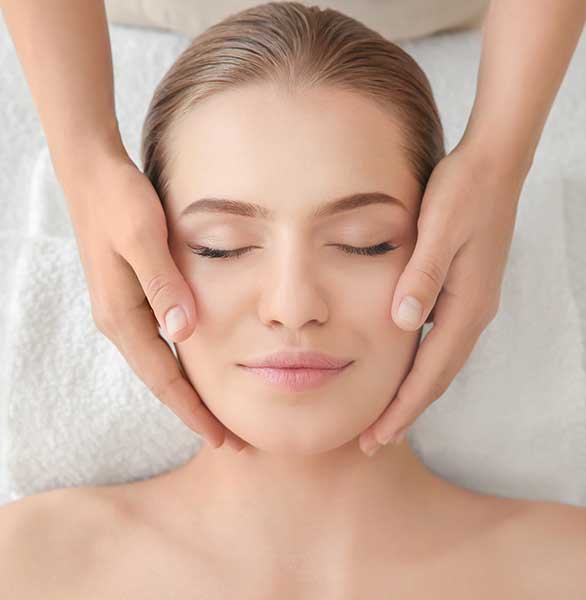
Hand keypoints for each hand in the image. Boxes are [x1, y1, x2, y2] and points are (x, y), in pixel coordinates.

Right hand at [61, 151, 247, 451]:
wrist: (93, 176)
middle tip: (234, 441)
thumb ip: (163, 284)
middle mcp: (121, 321)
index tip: (222, 438)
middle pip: (164, 382)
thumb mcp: (144, 237)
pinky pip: (161, 345)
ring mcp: (125, 311)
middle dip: (196, 413)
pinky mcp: (133, 298)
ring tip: (222, 416)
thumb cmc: (120, 202)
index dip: (193, 410)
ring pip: (163, 366)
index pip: (164, 378)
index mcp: (123, 315)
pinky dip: (183, 366)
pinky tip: (201, 371)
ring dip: (191, 393)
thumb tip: (182, 333)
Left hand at [358, 142, 527, 455]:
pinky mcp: (462, 291)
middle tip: (374, 441)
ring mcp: (469, 303)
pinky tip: (400, 367)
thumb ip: (422, 275)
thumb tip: (404, 323)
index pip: (430, 372)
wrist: (493, 166)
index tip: (378, 436)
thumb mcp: (439, 229)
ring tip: (384, 416)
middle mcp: (471, 311)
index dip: (403, 407)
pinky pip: (439, 341)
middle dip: (406, 412)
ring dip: (412, 393)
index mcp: (465, 304)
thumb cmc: (463, 193)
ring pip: (438, 362)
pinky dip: (419, 365)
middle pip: (436, 377)